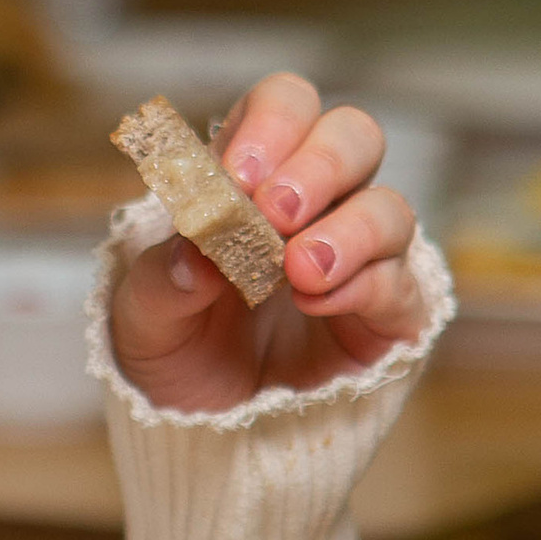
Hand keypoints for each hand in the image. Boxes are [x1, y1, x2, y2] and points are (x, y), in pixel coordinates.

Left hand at [109, 75, 426, 414]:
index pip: (283, 107)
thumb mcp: (142, 319)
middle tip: (275, 211)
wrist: (202, 432)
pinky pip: (398, 281)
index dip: (270, 126)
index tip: (237, 172)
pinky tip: (315, 303)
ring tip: (297, 271)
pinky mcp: (389, 314)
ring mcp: (358, 256)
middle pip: (354, 136)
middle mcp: (316, 204)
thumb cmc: (174, 351)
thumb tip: (195, 253)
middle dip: (319, 164)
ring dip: (345, 230)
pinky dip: (360, 284)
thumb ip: (161, 280)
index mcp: (252, 177)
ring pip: (389, 207)